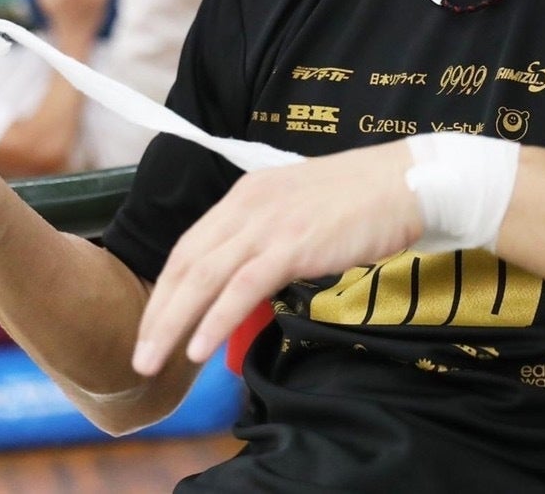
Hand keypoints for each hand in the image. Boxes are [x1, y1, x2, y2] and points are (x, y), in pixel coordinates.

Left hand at [131, 141, 422, 375]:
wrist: (405, 183)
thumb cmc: (363, 201)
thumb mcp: (300, 210)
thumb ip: (269, 239)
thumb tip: (250, 284)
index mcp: (246, 195)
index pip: (190, 245)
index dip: (167, 288)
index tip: (152, 324)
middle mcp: (247, 206)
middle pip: (187, 263)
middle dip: (158, 312)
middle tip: (140, 354)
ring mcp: (269, 224)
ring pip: (204, 278)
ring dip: (173, 323)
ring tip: (152, 361)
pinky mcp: (293, 244)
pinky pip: (242, 287)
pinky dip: (215, 319)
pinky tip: (198, 349)